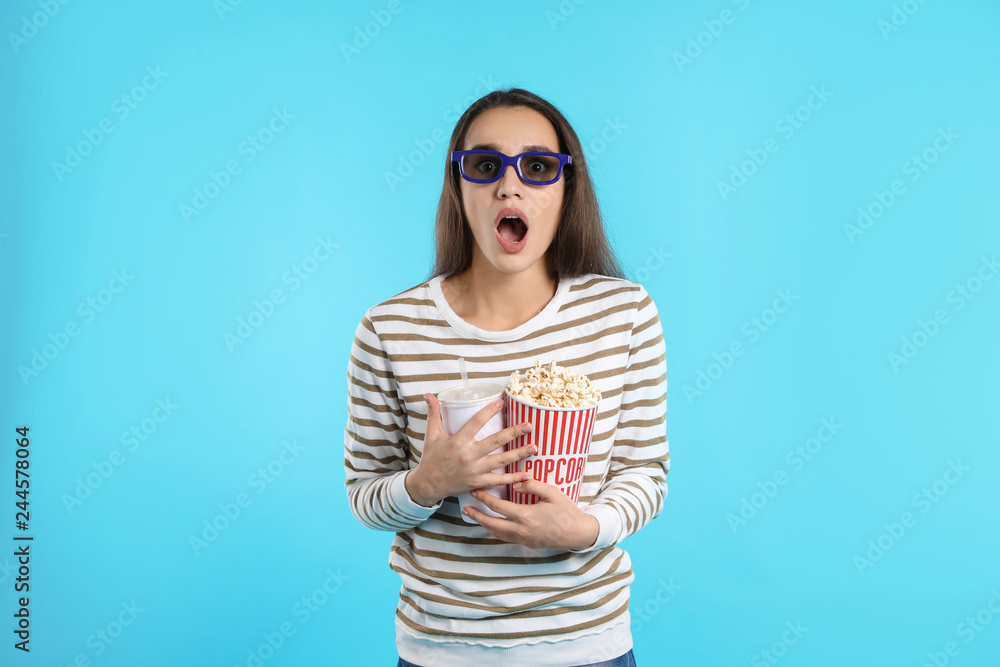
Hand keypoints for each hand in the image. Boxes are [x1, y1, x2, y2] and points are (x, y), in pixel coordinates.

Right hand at [405, 394, 537, 506]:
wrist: (428, 485)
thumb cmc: (431, 458)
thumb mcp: (431, 435)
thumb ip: (433, 414)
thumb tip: (428, 395)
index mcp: (457, 441)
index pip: (476, 423)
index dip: (489, 412)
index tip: (502, 403)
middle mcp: (468, 455)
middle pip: (495, 441)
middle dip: (513, 433)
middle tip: (529, 425)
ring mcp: (475, 470)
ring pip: (501, 461)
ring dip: (518, 454)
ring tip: (534, 447)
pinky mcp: (478, 482)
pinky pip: (498, 481)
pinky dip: (513, 478)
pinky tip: (527, 473)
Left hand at [462, 478, 599, 550]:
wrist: (577, 533)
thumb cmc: (566, 510)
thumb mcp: (551, 492)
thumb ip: (531, 485)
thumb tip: (515, 482)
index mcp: (525, 515)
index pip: (497, 506)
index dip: (484, 498)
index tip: (475, 491)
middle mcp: (521, 530)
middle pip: (491, 524)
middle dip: (476, 515)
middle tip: (465, 509)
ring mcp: (523, 539)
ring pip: (497, 534)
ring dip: (484, 525)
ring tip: (474, 517)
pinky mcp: (527, 544)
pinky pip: (506, 538)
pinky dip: (495, 531)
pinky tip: (492, 525)